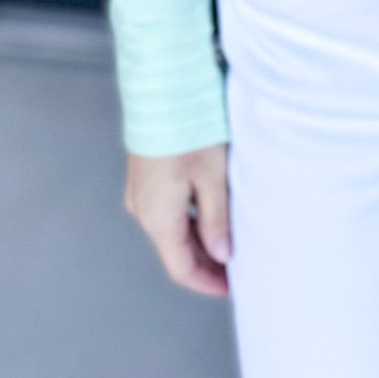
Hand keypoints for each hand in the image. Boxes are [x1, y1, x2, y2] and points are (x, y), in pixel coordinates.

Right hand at [124, 142, 231, 296]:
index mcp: (159, 218)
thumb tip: (222, 254)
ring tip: (230, 239)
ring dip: (199, 240)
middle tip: (237, 267)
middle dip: (206, 263)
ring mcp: (140, 192)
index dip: (207, 283)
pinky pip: (167, 210)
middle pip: (175, 251)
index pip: (182, 269)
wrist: (161, 89)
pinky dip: (189, 219)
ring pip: (171, 230)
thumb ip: (217, 220)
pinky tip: (211, 212)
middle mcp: (143, 210)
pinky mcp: (144, 176)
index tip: (232, 287)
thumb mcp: (214, 177)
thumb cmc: (190, 129)